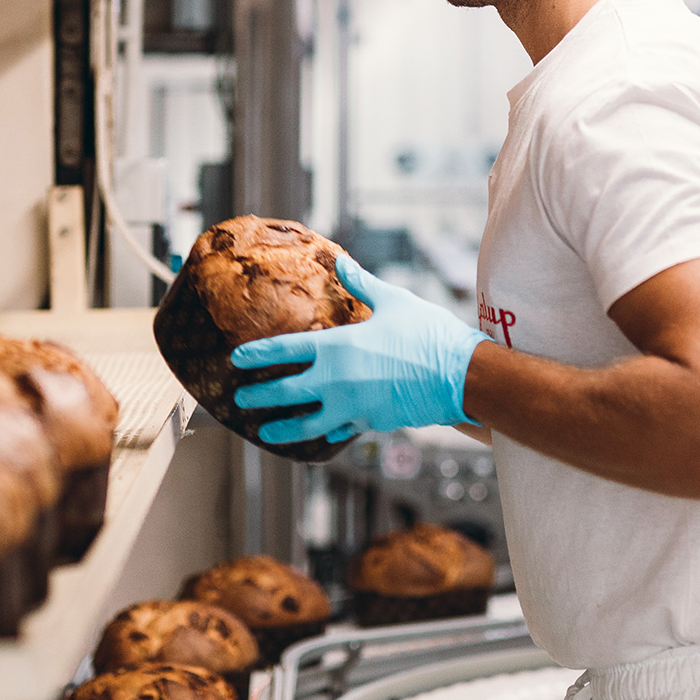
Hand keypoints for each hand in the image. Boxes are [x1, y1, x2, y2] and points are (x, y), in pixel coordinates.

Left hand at [231, 254, 488, 444]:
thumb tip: (342, 264)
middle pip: (286, 391)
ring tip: (265, 432)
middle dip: (259, 397)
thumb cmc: (429, 334)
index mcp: (338, 347)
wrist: (462, 376)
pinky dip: (326, 432)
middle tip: (239, 401)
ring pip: (307, 423)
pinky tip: (320, 434)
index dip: (258, 356)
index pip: (285, 351)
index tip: (237, 361)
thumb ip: (362, 285)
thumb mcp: (393, 301)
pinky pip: (340, 429)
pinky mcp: (371, 421)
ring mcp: (353, 405)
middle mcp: (338, 380)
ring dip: (283, 427)